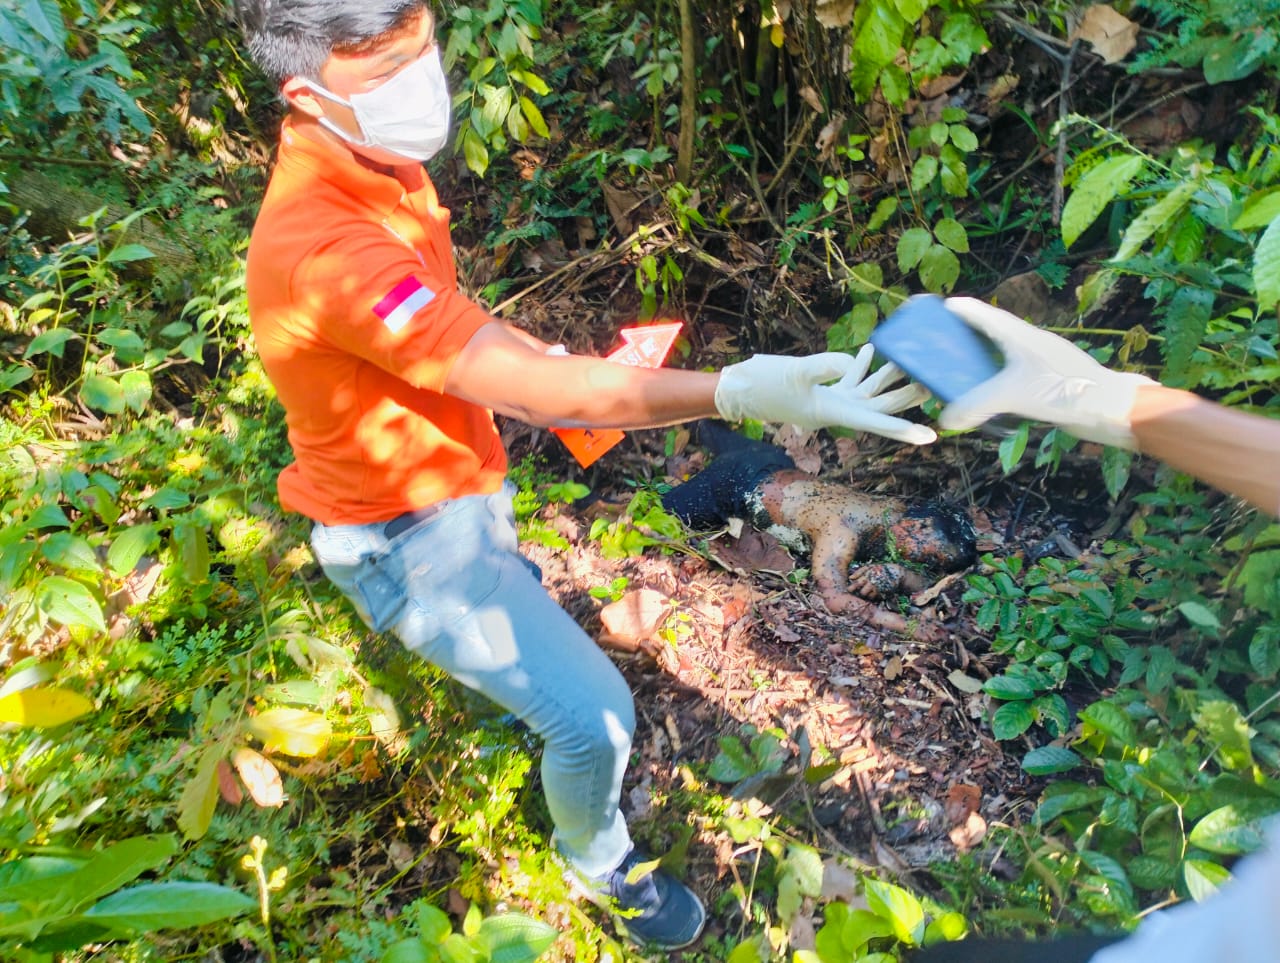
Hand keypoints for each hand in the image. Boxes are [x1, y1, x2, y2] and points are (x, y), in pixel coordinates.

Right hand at [715, 345, 936, 443]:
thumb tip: (854, 360)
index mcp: (833, 412)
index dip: (903, 429)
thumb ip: (825, 365)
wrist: (738, 389)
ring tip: (911, 360)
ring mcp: (831, 400)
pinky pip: (851, 380)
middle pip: (881, 406)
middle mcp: (838, 410)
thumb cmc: (762, 384)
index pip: (875, 422)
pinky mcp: (823, 390)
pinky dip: (862, 366)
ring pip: (870, 392)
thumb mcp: (794, 372)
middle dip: (906, 396)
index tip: (929, 437)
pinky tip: (871, 351)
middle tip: (934, 384)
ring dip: (890, 377)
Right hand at [939, 297, 1154, 449]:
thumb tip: (947, 419)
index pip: (984, 314)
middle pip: (992, 333)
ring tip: (960, 370)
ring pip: (1002, 355)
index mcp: (1021, 336)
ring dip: (981, 360)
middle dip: (967, 335)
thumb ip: (976, 405)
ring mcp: (1040, 363)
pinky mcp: (1047, 382)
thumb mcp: (1013, 395)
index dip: (961, 309)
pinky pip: (1012, 377)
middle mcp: (1030, 345)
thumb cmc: (1065, 390)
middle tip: (943, 342)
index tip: (939, 307)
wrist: (1110, 409)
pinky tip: (988, 395)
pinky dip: (995, 381)